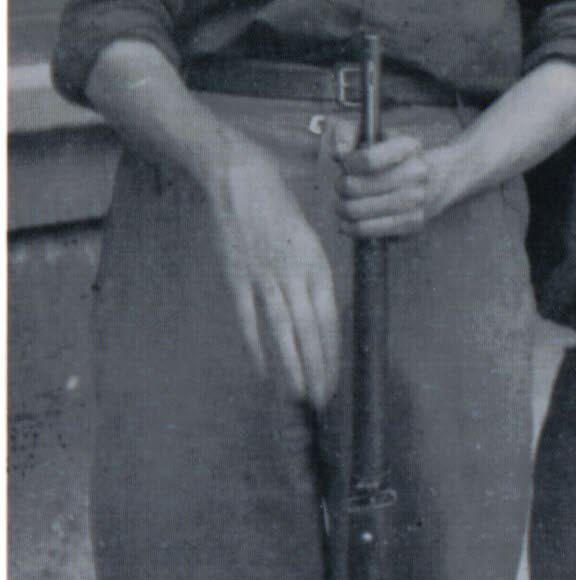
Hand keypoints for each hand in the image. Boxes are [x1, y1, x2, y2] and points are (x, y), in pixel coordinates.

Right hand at [208, 144, 339, 405]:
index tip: (335, 380)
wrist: (243, 181)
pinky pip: (248, 316)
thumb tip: (319, 316)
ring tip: (298, 393)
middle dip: (317, 367)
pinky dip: (256, 345)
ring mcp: (264, 275)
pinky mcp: (236, 274)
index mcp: (318, 264)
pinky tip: (263, 370)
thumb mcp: (309, 242)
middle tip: (321, 399)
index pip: (330, 319)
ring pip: (282, 328)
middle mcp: (295, 272)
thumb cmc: (280, 213)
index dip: (332, 353)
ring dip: (291, 364)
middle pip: (310, 330)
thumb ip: (313, 277)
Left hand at [336, 132, 455, 239]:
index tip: (347, 164)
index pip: (366, 160)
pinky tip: (347, 223)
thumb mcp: (381, 136)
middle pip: (355, 187)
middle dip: (340, 187)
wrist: (447, 176)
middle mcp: (416, 173)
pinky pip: (370, 230)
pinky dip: (352, 227)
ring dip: (342, 208)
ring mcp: (417, 200)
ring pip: (357, 211)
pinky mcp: (413, 222)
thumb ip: (350, 135)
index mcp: (409, 147)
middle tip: (342, 185)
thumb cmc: (403, 157)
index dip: (348, 163)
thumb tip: (338, 154)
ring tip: (343, 203)